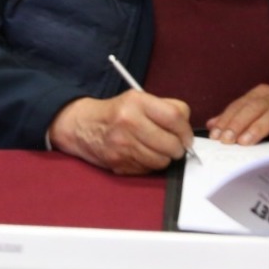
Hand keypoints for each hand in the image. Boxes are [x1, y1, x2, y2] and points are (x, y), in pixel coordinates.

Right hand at [48, 92, 192, 175]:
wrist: (82, 126)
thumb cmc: (116, 113)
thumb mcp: (138, 99)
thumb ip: (165, 108)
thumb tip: (187, 130)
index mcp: (136, 102)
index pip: (175, 117)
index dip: (186, 131)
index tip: (186, 136)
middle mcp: (129, 122)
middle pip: (172, 144)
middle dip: (177, 148)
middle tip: (173, 145)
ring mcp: (123, 144)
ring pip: (162, 161)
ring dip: (163, 158)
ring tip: (155, 149)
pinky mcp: (119, 162)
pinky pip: (147, 169)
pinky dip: (149, 165)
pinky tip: (141, 154)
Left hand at [206, 85, 268, 146]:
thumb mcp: (260, 109)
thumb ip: (237, 116)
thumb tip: (212, 125)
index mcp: (260, 94)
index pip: (239, 105)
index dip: (226, 119)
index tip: (215, 135)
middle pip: (254, 108)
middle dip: (238, 124)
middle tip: (227, 140)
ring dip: (258, 128)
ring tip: (246, 143)